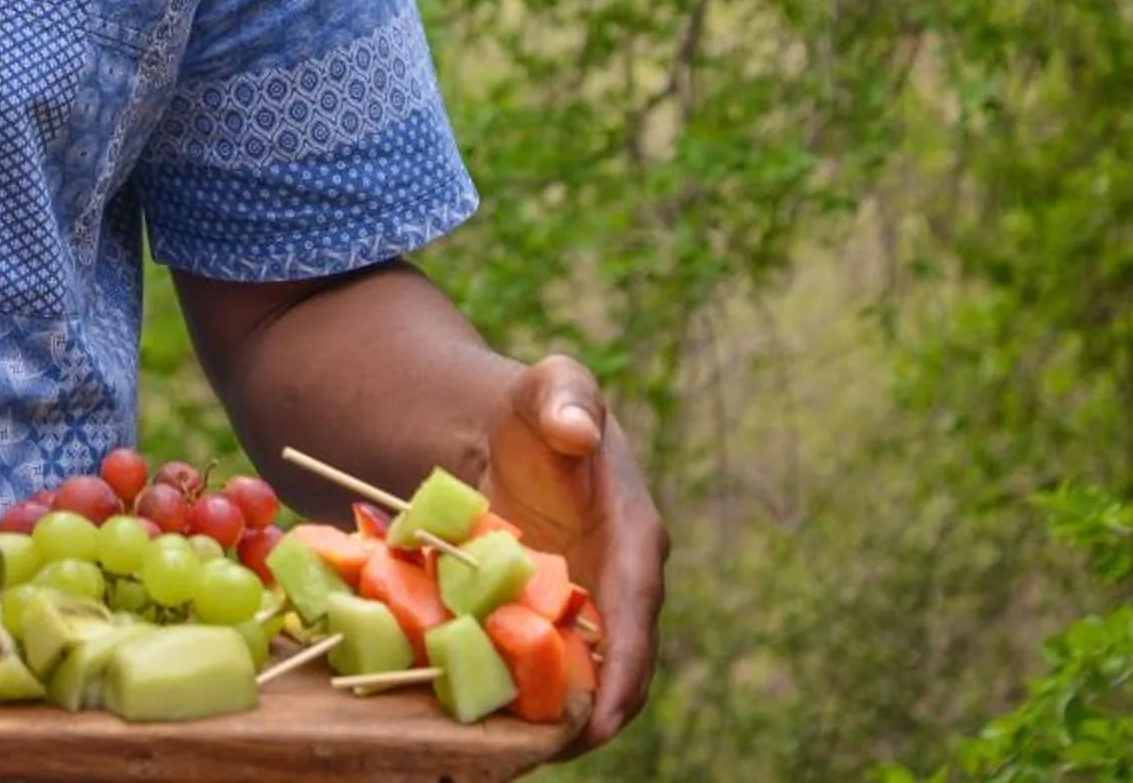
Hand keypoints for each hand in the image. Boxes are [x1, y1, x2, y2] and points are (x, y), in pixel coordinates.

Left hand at [481, 356, 668, 753]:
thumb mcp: (551, 385)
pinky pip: (552, 666)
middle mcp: (621, 579)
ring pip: (590, 675)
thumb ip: (566, 398)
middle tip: (561, 749)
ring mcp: (590, 604)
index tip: (607, 713)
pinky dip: (531, 696)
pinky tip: (495, 725)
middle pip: (623, 660)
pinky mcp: (556, 617)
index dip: (627, 661)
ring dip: (564, 714)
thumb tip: (577, 432)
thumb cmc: (535, 408)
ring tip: (523, 752)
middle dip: (601, 710)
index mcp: (633, 531)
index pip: (637, 605)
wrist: (506, 430)